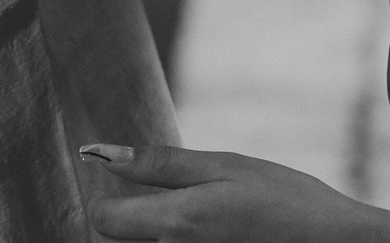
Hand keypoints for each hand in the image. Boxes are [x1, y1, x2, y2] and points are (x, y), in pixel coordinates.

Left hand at [84, 145, 384, 241]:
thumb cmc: (288, 202)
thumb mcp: (225, 167)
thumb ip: (161, 165)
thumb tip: (102, 155)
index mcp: (176, 223)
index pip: (101, 220)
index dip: (107, 199)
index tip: (127, 187)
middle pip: (123, 242)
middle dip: (136, 221)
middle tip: (177, 204)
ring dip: (163, 236)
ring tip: (205, 222)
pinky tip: (218, 236)